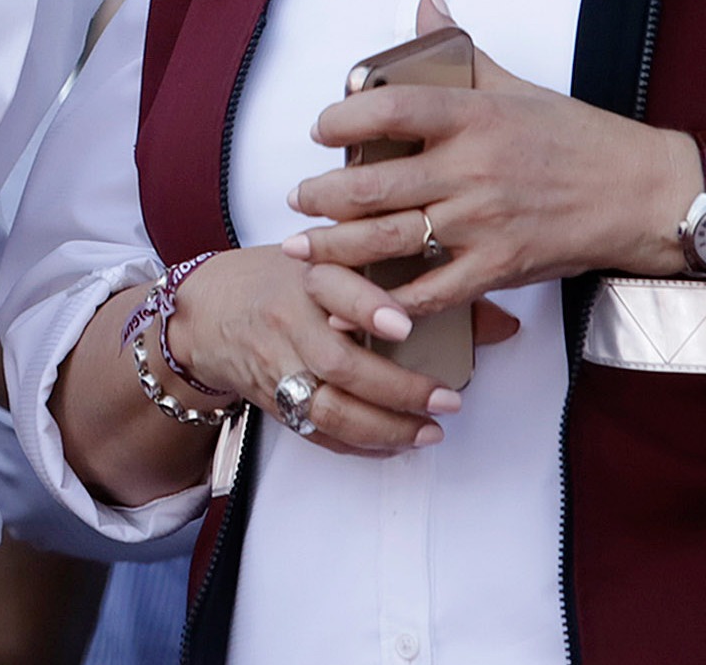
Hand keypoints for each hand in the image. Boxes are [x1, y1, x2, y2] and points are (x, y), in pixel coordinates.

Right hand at [157, 246, 463, 456]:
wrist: (204, 312)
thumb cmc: (281, 279)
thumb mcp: (335, 261)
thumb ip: (410, 281)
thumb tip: (501, 321)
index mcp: (304, 276)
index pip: (333, 288)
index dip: (367, 306)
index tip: (406, 323)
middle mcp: (287, 323)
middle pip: (339, 364)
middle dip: (397, 388)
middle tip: (447, 400)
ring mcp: (276, 366)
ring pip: (328, 408)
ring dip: (384, 427)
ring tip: (429, 432)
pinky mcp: (272, 401)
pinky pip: (316, 433)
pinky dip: (359, 444)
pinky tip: (395, 444)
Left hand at [285, 0, 697, 315]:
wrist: (646, 194)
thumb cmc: (579, 137)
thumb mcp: (516, 84)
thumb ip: (459, 48)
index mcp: (475, 116)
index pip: (389, 108)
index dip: (341, 119)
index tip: (320, 130)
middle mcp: (473, 168)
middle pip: (372, 186)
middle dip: (320, 197)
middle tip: (296, 198)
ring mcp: (485, 222)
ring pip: (388, 240)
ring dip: (335, 248)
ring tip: (302, 246)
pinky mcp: (501, 268)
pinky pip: (431, 290)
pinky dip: (390, 300)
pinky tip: (360, 299)